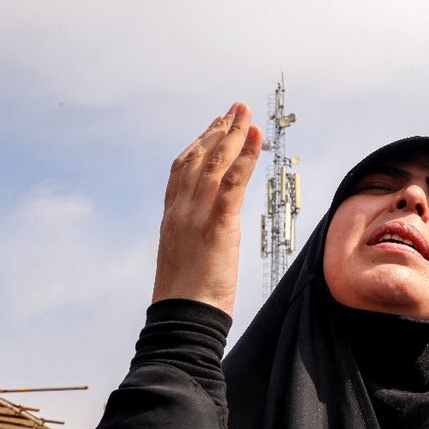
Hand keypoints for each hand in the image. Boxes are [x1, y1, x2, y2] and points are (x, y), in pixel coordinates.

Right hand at [151, 102, 261, 315]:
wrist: (182, 320)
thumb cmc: (187, 299)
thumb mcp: (187, 259)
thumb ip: (195, 237)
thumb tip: (210, 233)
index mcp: (172, 217)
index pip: (182, 170)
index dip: (199, 144)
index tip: (215, 126)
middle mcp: (180, 210)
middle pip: (197, 158)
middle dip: (218, 130)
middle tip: (235, 108)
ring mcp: (195, 216)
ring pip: (214, 164)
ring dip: (233, 134)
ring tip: (246, 112)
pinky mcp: (216, 226)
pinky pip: (232, 183)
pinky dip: (245, 157)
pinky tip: (256, 138)